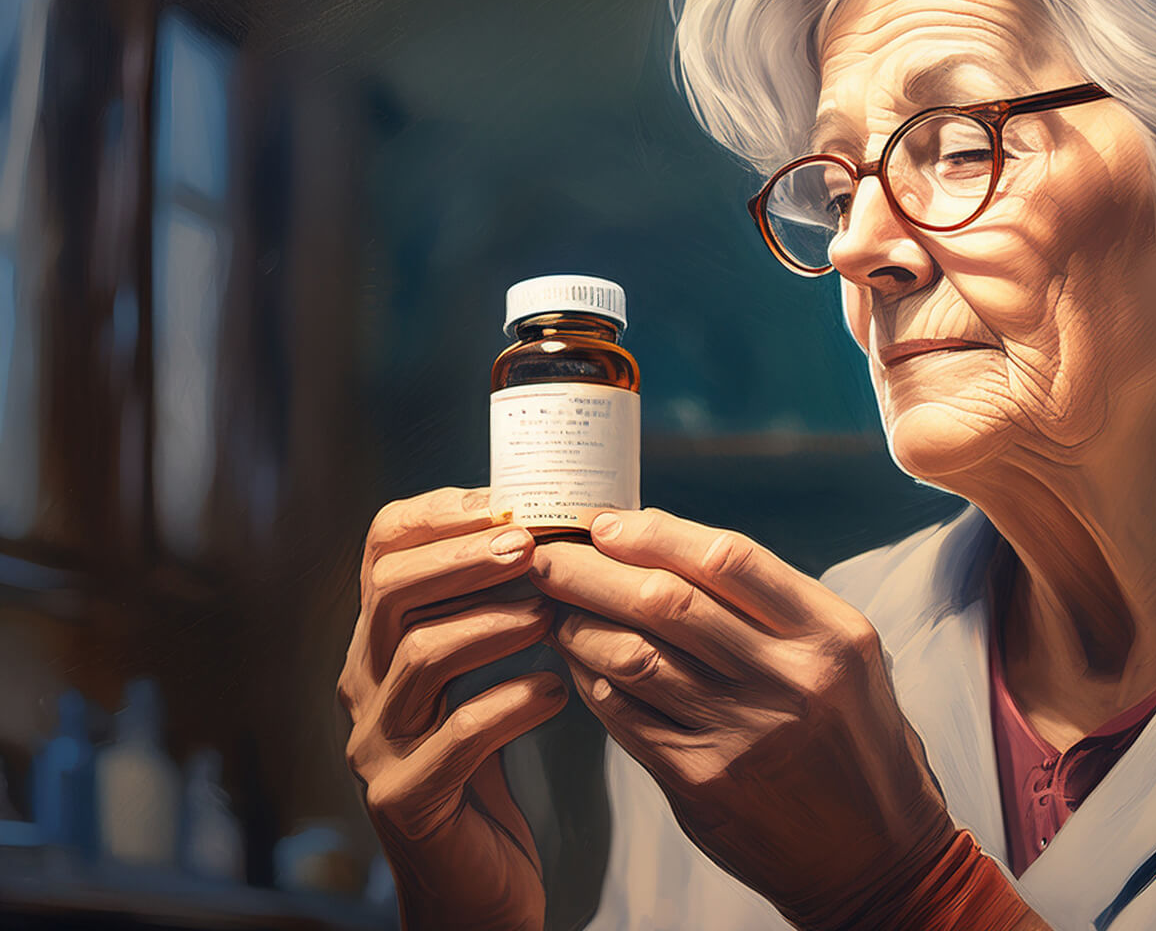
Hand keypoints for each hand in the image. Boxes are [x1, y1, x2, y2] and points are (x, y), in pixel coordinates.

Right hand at [337, 487, 567, 930]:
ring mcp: (377, 746)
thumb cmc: (485, 769)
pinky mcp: (407, 799)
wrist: (473, 887)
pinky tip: (558, 694)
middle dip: (465, 559)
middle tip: (531, 545)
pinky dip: (513, 703)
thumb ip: (488, 613)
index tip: (501, 501)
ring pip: (421, 656)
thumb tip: (545, 525)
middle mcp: (363, 688)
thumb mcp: (477, 681)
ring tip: (550, 616)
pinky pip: (458, 736)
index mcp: (379, 646)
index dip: (435, 517)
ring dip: (494, 624)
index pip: (379, 553)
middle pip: (392, 593)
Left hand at [530, 509, 958, 927]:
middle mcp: (789, 678)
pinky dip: (591, 681)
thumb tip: (667, 548)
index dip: (654, 533)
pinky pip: (624, 716)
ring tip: (555, 608)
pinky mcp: (702, 781)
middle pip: (667, 601)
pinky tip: (578, 664)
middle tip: (548, 555)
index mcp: (831, 634)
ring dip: (579, 625)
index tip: (605, 522)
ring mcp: (743, 734)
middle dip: (593, 570)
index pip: (728, 557)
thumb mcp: (844, 657)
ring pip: (633, 657)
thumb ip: (773, 608)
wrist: (874, 852)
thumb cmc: (853, 739)